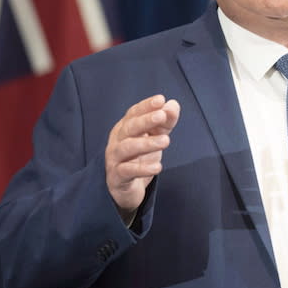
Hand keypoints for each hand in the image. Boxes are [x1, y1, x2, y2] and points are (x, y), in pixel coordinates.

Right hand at [105, 95, 179, 219]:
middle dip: (145, 120)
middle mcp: (117, 140)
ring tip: (166, 140)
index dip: (146, 106)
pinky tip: (158, 167)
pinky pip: (127, 171)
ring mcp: (115, 159)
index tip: (161, 100)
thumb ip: (165, 122)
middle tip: (161, 116)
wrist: (125, 188)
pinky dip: (142, 169)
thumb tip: (173, 105)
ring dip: (147, 143)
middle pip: (129, 128)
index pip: (134, 113)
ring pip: (127, 148)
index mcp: (125, 128)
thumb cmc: (139, 157)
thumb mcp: (155, 137)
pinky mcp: (117, 177)